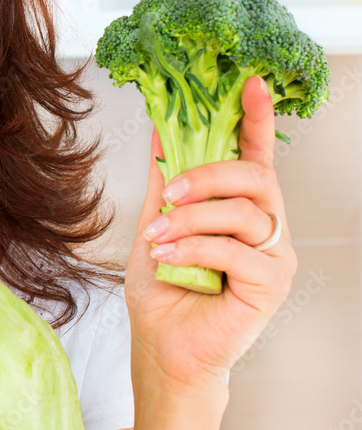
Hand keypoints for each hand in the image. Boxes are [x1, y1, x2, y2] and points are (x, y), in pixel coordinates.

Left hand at [125, 76, 297, 389]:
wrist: (163, 347)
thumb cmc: (164, 292)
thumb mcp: (156, 225)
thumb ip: (164, 181)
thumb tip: (158, 131)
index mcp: (240, 207)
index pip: (256, 154)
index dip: (255, 118)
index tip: (248, 82)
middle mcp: (265, 226)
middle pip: (255, 176)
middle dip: (208, 175)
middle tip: (170, 193)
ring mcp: (274, 255)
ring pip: (243, 212)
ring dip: (191, 218)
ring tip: (158, 236)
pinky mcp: (272, 284)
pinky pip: (237, 250)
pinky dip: (195, 248)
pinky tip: (169, 257)